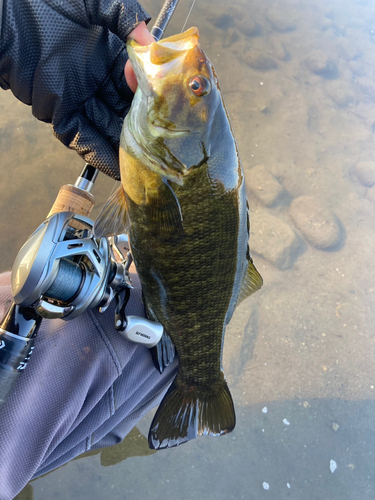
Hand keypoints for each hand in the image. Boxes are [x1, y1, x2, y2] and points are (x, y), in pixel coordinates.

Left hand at [0, 0, 150, 179]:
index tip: (164, 104)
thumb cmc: (43, 3)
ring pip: (106, 128)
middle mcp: (95, 81)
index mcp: (106, 56)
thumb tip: (149, 39)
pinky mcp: (58, 112)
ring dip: (123, 147)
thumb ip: (122, 16)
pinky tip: (117, 166)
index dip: (149, 94)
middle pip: (124, 110)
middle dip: (141, 128)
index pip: (134, 83)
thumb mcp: (91, 1)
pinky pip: (82, 137)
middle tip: (162, 144)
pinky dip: (99, 153)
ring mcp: (77, 99)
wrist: (5, 16)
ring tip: (145, 163)